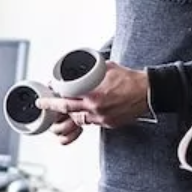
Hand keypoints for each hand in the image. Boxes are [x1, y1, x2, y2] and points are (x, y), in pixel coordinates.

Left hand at [36, 61, 152, 130]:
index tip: (41, 102)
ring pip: (80, 119)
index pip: (66, 101)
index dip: (52, 102)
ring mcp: (103, 119)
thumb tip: (81, 67)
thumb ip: (92, 71)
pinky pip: (93, 122)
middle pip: (69, 112)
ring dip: (72, 114)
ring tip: (67, 107)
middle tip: (45, 106)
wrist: (150, 92)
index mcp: (93, 96)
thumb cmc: (130, 79)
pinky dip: (88, 116)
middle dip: (55, 109)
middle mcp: (96, 110)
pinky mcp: (111, 124)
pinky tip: (87, 110)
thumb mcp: (107, 68)